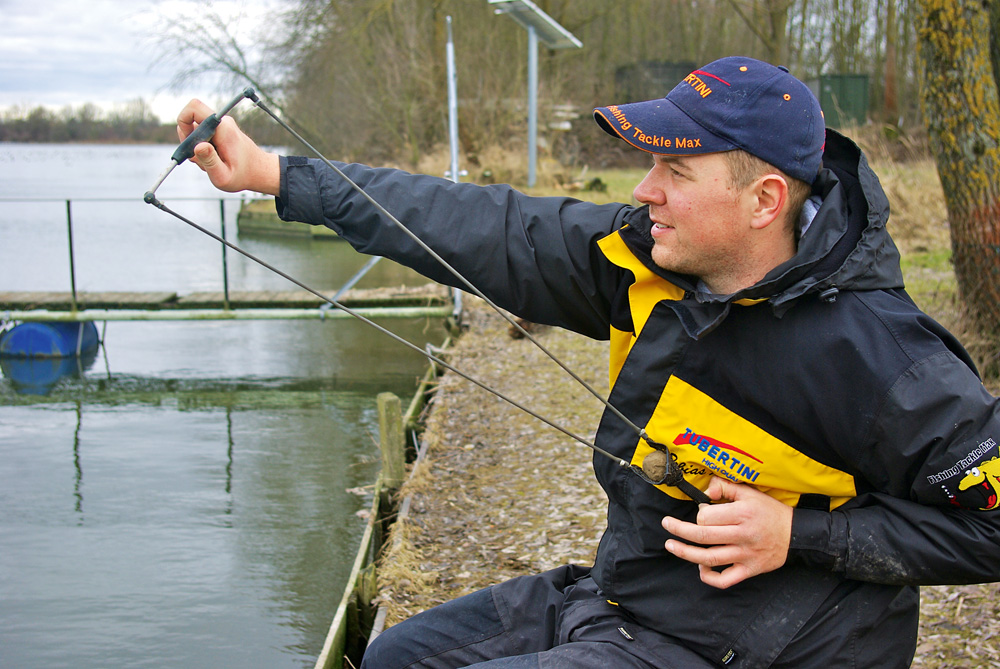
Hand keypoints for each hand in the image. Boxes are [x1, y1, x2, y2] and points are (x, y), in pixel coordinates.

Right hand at [176, 99, 280, 195]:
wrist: (260, 172)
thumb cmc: (243, 176)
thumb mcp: (224, 176)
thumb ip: (210, 161)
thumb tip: (198, 146)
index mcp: (222, 129)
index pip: (194, 107)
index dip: (183, 122)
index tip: (189, 143)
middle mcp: (222, 122)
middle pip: (191, 122)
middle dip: (189, 142)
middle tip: (200, 160)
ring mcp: (222, 126)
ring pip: (196, 131)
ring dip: (196, 149)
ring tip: (210, 164)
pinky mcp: (221, 131)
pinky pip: (203, 136)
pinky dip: (203, 150)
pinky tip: (213, 161)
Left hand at [661, 476, 792, 588]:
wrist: (796, 534)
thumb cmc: (769, 512)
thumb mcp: (749, 492)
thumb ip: (724, 487)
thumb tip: (706, 492)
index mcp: (742, 514)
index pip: (707, 517)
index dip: (698, 514)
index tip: (700, 512)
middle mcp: (742, 535)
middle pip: (703, 537)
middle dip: (679, 531)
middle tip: (666, 524)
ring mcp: (745, 555)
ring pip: (710, 558)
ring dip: (686, 553)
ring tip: (671, 546)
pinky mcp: (749, 570)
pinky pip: (726, 580)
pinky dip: (710, 577)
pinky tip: (701, 569)